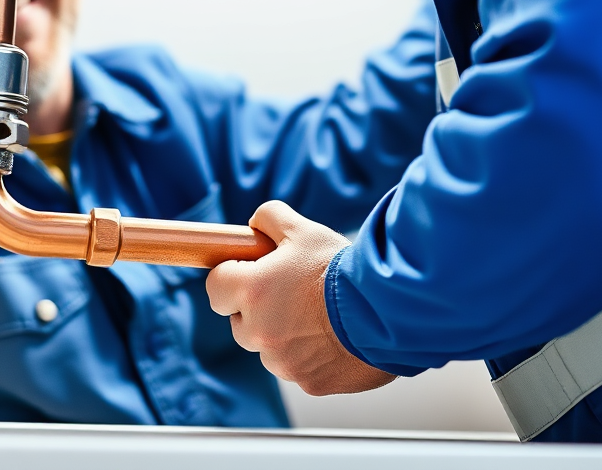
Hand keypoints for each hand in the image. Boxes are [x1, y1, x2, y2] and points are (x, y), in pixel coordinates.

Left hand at [207, 200, 395, 394]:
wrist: (385, 308)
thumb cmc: (342, 269)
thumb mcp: (302, 229)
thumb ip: (268, 218)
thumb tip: (254, 226)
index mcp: (253, 290)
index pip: (215, 286)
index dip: (230, 275)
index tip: (246, 270)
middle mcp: (261, 331)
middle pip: (238, 321)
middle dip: (255, 307)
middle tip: (288, 290)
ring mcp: (283, 362)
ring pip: (268, 347)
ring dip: (281, 332)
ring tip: (317, 312)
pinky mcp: (307, 382)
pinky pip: (297, 366)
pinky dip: (308, 353)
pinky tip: (332, 333)